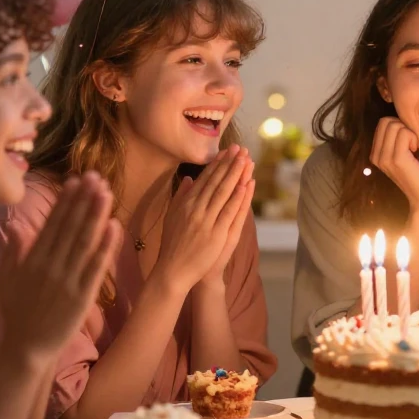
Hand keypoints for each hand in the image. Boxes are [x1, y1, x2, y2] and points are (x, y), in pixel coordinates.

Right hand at [0, 172, 121, 364]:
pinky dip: (106, 246)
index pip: (52, 224)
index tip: (75, 180)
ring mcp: (67, 279)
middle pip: (70, 227)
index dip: (65, 201)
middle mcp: (50, 265)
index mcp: (32, 259)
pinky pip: (96, 266)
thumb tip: (14, 226)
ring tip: (106, 191)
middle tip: (96, 176)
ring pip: (84, 241)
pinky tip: (115, 226)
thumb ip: (12, 252)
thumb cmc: (16, 314)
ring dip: (96, 215)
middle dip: (83, 200)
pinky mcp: (82, 295)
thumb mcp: (6, 280)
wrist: (26, 349)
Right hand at [154, 146, 255, 290]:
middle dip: (229, 163)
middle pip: (216, 182)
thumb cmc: (173, 244)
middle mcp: (195, 208)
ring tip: (246, 159)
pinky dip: (236, 198)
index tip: (227, 151)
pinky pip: (228, 212)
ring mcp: (205, 220)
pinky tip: (244, 185)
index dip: (217, 164)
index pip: (205, 179)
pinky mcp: (215, 233)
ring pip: (223, 193)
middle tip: (240, 148)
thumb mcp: (172, 216)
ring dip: (235, 175)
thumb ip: (181, 197)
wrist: (172, 270)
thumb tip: (189, 179)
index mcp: (186, 203)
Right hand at [370, 118, 418, 215]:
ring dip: (410, 132)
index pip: (383, 122)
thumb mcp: (408, 153)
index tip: (410, 143)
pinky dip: (414, 137)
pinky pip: (403, 132)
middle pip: (386, 121)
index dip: (400, 126)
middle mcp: (376, 156)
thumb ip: (400, 138)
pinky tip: (418, 151)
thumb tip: (402, 117)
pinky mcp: (396, 160)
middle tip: (414, 144)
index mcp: (377, 154)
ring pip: (394, 124)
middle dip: (403, 127)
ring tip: (416, 149)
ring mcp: (384, 158)